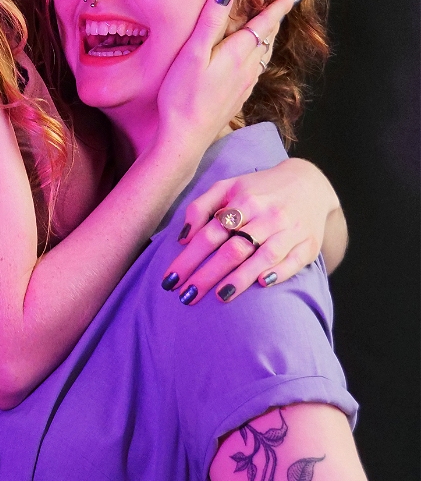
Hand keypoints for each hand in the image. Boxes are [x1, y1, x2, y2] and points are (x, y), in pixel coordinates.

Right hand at [156, 0, 299, 148]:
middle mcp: (247, 69)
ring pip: (264, 56)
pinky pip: (256, 71)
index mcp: (237, 54)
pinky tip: (252, 62)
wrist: (186, 137)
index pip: (264, 24)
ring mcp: (244, 86)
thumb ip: (210, 22)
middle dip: (275, 21)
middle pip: (267, 40)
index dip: (279, 8)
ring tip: (270, 29)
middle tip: (281, 6)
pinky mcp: (238, 99)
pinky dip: (259, 57)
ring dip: (269, 39)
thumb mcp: (192, 53)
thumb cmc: (183, 95)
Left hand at [162, 158, 343, 304]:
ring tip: (219, 297)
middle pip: (233, 248)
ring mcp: (290, 230)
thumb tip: (183, 238)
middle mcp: (267, 215)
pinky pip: (293, 262)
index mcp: (244, 200)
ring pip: (263, 256)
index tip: (171, 279)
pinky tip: (261, 284)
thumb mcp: (228, 187)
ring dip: (240, 278)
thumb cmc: (259, 189)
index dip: (189, 257)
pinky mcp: (308, 245)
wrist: (309, 184)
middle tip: (186, 296)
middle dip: (207, 274)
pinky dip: (278, 273)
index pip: (210, 233)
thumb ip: (201, 207)